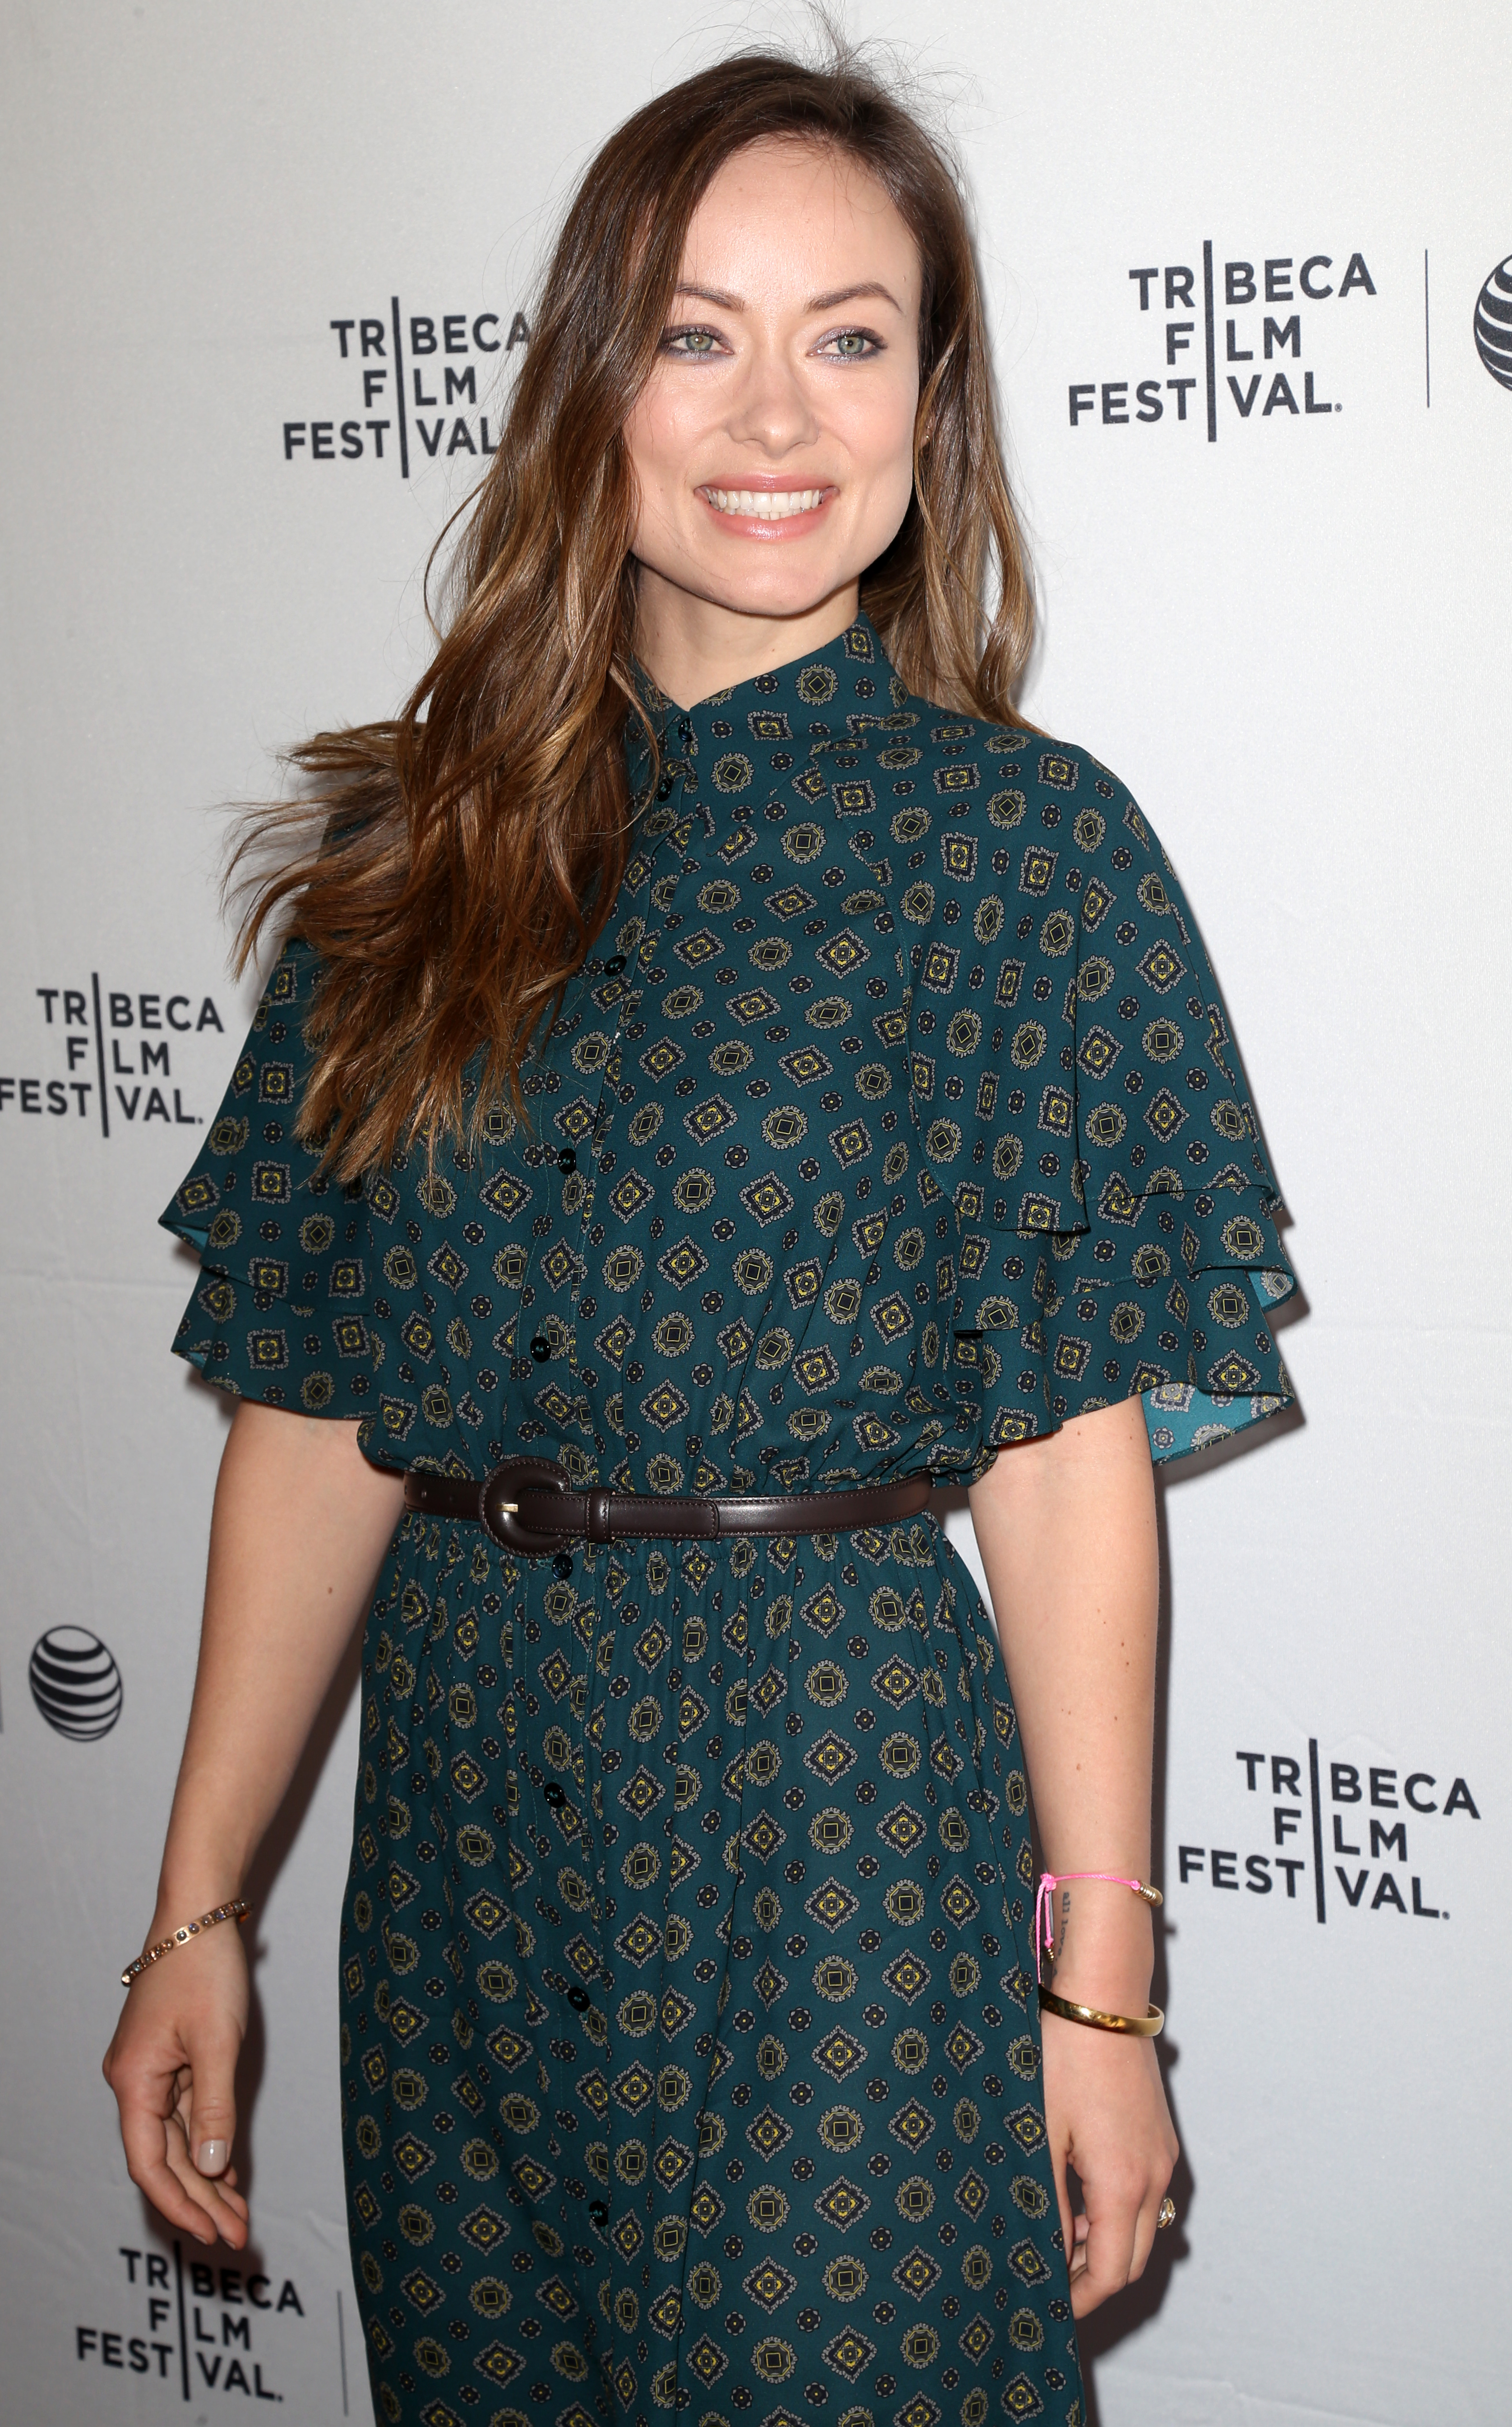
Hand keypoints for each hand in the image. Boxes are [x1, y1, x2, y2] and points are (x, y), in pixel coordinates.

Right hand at [102, 1919, 251, 2248]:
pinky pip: (185, 2115)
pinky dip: (206, 2143)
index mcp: (134, 2081)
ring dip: (206, 2176)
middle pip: (164, 2158)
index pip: (150, 2164)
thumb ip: (213, 2109)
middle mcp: (135, 2082)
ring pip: (177, 2140)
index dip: (179, 2203)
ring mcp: (151, 2071)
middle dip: (200, 2198)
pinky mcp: (170, 2059)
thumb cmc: (203, 1969)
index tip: (210, 2233)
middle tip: (237, 2235)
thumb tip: (210, 2167)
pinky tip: (226, 2170)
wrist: (198, 1915)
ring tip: (237, 2213)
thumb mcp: (217, 2043)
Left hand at [1040, 2013, 1177, 2314]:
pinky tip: (1081, 2194)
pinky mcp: (1158, 2136)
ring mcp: (1162, 2155)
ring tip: (1059, 2233)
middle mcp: (1154, 2176)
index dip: (1080, 2299)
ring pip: (1143, 2227)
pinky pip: (1146, 2195)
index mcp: (1124, 2185)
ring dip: (1107, 2243)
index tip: (1050, 2307)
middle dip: (1094, 2277)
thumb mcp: (1044, 2137)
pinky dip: (1118, 2211)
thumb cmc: (1065, 2060)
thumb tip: (1045, 2255)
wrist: (1102, 2000)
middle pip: (1134, 2259)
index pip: (1112, 2273)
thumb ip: (1048, 2204)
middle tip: (1050, 2276)